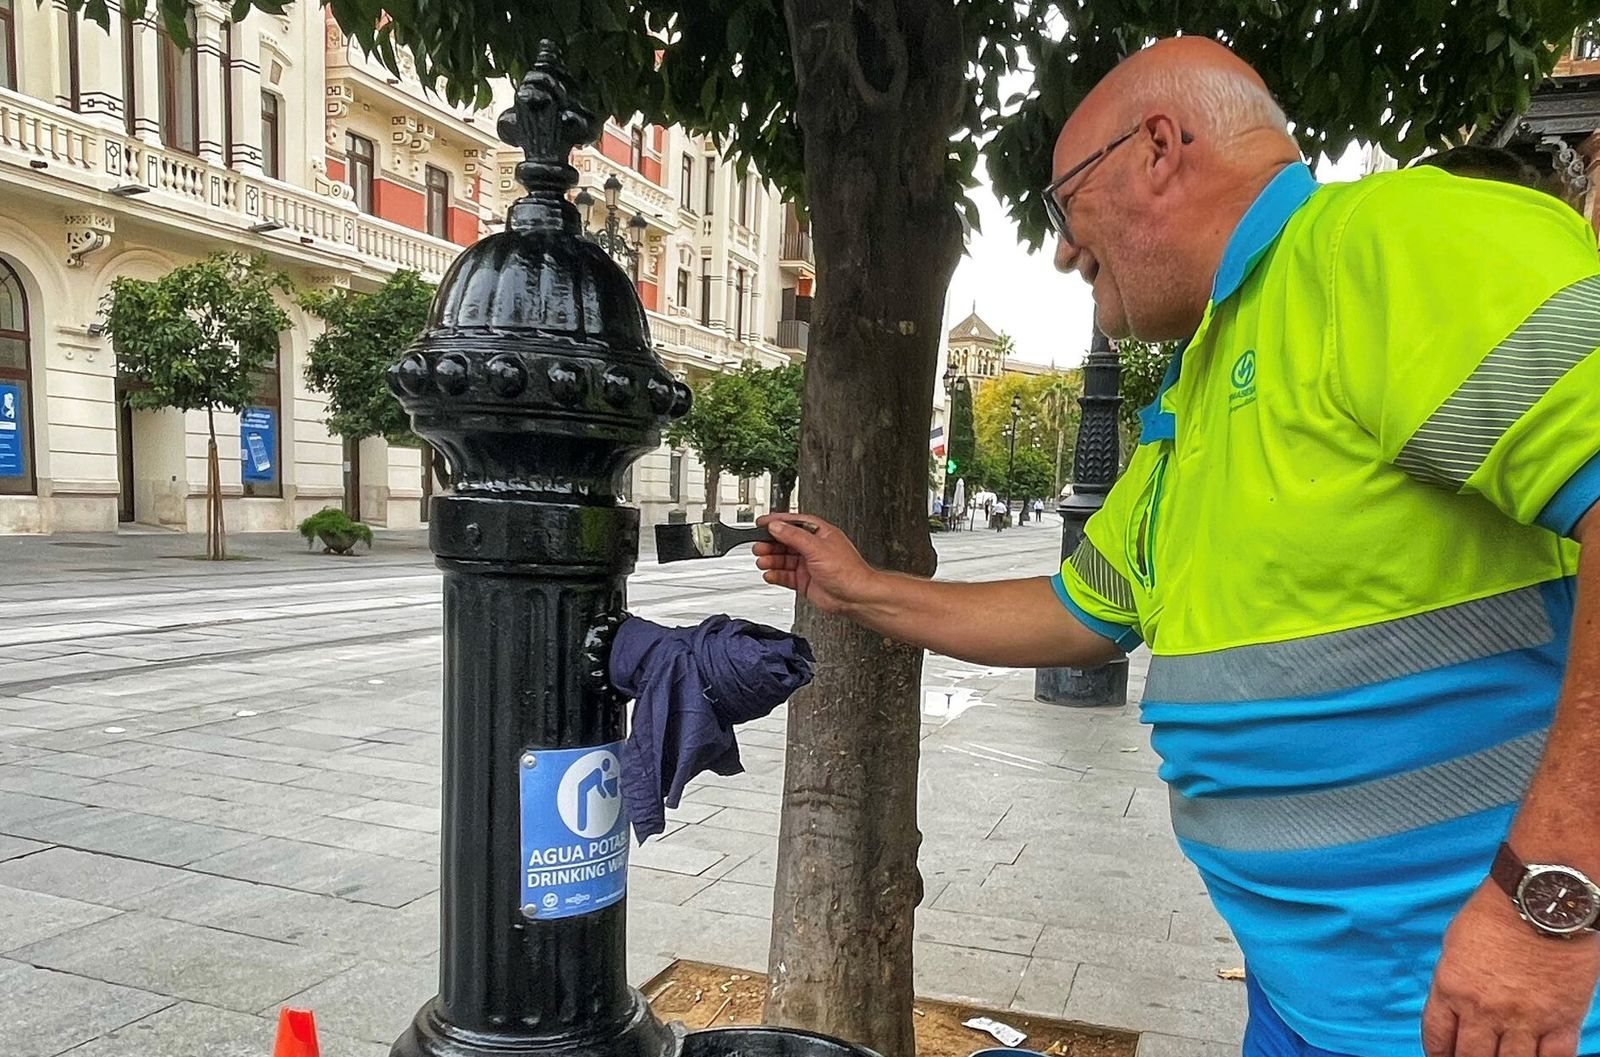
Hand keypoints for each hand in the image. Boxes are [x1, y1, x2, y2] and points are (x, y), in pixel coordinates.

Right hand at [752, 513, 876, 614]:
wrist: (855, 597)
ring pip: (783, 559)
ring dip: (771, 559)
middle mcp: (812, 547)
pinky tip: (769, 574)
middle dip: (770, 543)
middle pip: (785, 541)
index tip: (760, 523)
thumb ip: (794, 536)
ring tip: (762, 560)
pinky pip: (785, 576)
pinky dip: (776, 575)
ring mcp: (808, 565)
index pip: (793, 523)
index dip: (776, 522)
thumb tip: (776, 526)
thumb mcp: (817, 547)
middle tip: (758, 546)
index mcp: (819, 533)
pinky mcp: (804, 580)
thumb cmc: (848, 571)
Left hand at [1423, 881, 1599, 1056]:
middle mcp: (1484, 1009)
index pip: (1437, 1037)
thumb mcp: (1456, 944)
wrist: (1541, 901)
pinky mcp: (1562, 1020)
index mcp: (1451, 987)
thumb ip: (1455, 980)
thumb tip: (1454, 1006)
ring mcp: (1524, 1018)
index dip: (1438, 1054)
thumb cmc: (1496, 913)